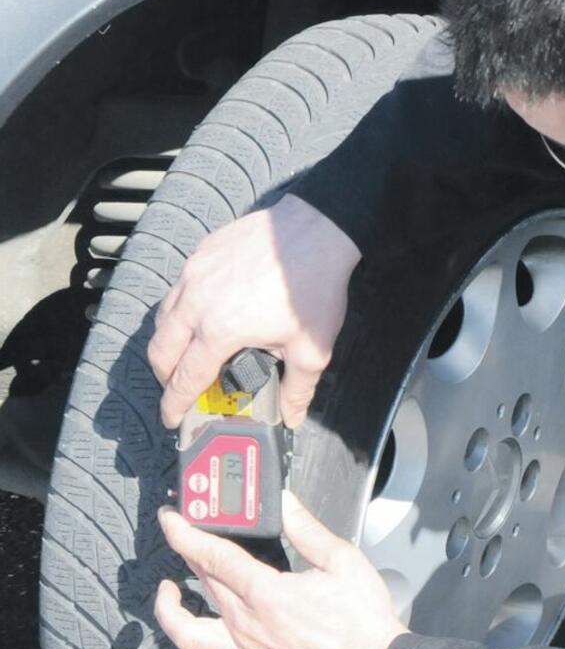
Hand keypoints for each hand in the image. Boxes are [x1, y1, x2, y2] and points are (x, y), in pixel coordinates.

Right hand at [148, 193, 361, 427]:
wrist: (318, 230)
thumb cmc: (314, 286)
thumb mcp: (311, 349)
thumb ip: (298, 388)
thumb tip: (291, 415)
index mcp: (219, 330)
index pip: (185, 378)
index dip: (175, 403)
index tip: (172, 418)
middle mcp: (196, 302)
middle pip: (161, 350)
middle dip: (165, 376)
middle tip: (179, 388)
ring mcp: (194, 273)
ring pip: (163, 317)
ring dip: (168, 343)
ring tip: (188, 354)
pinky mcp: (201, 253)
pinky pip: (177, 288)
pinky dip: (179, 309)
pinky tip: (200, 314)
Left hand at [156, 491, 406, 648]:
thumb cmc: (363, 617)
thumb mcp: (342, 561)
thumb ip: (307, 530)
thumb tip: (284, 502)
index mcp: (267, 594)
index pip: (214, 557)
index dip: (186, 534)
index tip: (171, 519)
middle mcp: (248, 626)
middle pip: (202, 584)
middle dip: (187, 554)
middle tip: (186, 536)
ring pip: (187, 635)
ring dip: (170, 611)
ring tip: (168, 592)